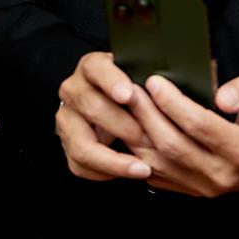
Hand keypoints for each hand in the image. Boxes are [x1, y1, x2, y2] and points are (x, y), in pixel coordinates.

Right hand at [55, 51, 153, 181]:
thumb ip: (150, 79)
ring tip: (141, 166)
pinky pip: (81, 165)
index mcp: (92, 66)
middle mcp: (74, 89)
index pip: (96, 68)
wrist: (109, 100)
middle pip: (91, 107)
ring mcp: (67, 118)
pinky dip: (106, 172)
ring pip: (82, 145)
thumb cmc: (133, 87)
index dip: (112, 81)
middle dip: (123, 126)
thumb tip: (171, 88)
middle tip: (148, 138)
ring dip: (114, 159)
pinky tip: (129, 171)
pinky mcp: (67, 143)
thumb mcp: (140, 75)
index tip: (129, 95)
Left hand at [126, 69, 238, 197]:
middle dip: (147, 115)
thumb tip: (222, 96)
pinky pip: (158, 176)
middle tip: (131, 90)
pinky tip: (133, 131)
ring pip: (160, 164)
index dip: (173, 103)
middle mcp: (222, 174)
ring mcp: (205, 187)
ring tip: (127, 107)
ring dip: (138, 134)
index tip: (155, 81)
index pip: (199, 125)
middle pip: (172, 145)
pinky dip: (140, 154)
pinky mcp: (193, 191)